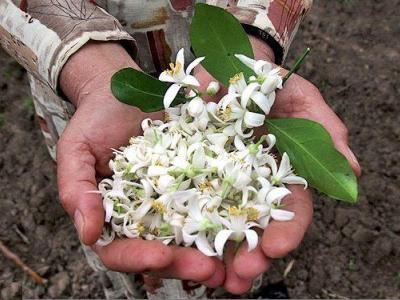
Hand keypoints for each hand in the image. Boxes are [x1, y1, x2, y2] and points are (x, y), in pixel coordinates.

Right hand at [57, 41, 224, 286]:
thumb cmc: (95, 120)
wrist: (124, 89)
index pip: (120, 250)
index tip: (159, 256)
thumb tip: (88, 235)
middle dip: (183, 264)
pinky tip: (244, 226)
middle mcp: (146, 214)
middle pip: (162, 252)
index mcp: (114, 215)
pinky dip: (226, 218)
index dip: (138, 258)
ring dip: (210, 253)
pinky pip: (212, 202)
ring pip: (190, 236)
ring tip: (232, 263)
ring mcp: (173, 200)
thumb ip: (76, 189)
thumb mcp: (76, 149)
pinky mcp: (196, 181)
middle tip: (209, 269)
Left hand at [194, 36, 360, 293]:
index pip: (290, 209)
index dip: (285, 230)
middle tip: (238, 280)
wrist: (225, 65)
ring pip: (217, 224)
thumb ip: (323, 129)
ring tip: (206, 279)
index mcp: (281, 173)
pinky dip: (179, 225)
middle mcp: (250, 185)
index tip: (274, 248)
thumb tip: (351, 168)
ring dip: (214, 254)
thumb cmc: (267, 80)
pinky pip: (182, 200)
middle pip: (252, 227)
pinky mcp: (188, 171)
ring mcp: (217, 180)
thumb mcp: (298, 97)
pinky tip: (172, 246)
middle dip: (248, 256)